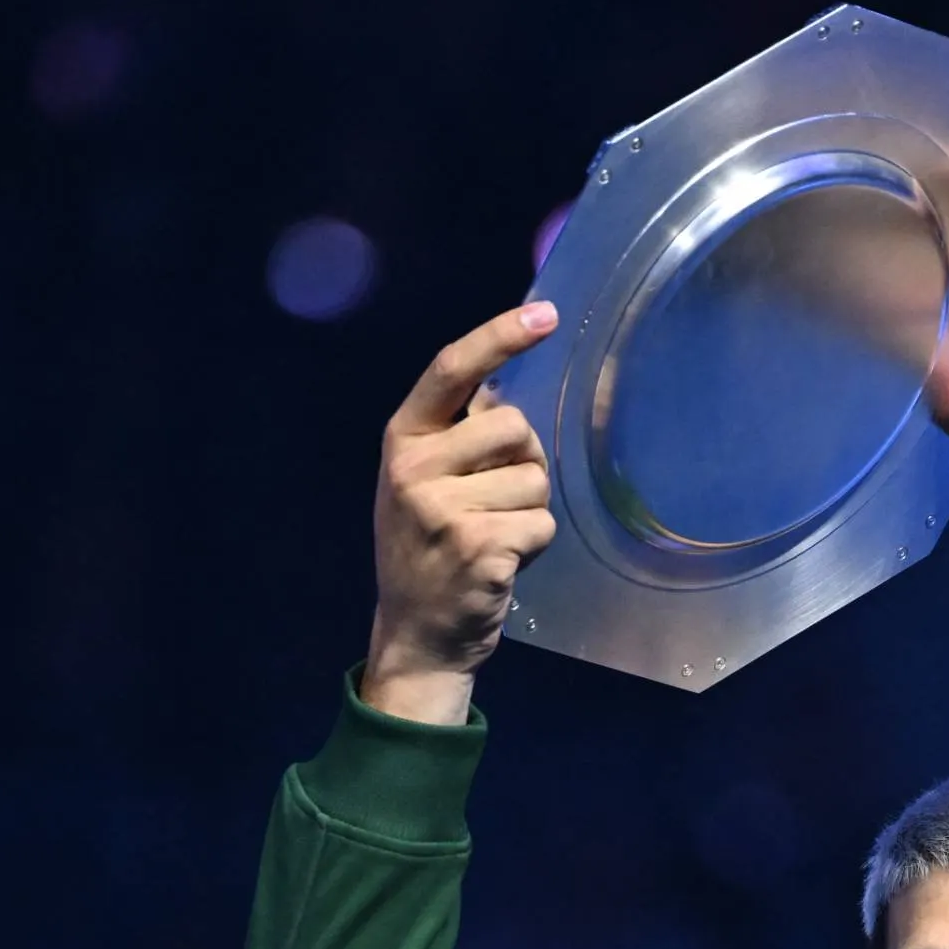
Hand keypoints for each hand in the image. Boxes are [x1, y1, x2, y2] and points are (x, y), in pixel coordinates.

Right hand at [364, 301, 560, 722]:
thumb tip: (509, 389)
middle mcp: (413, 467)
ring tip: (493, 537)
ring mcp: (442, 508)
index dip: (500, 336)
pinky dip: (535, 546)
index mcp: (402, 439)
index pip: (451, 370)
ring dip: (530, 512)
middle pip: (514, 428)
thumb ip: (456, 437)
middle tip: (494, 504)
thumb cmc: (429, 549)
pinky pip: (541, 525)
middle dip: (524, 464)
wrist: (415, 633)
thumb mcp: (421, 482)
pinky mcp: (476, 546)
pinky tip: (501, 564)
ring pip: (535, 481)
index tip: (545, 314)